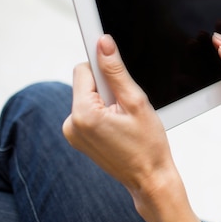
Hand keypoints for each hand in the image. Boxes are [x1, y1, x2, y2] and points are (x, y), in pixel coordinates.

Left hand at [62, 35, 203, 221]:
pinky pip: (89, 111)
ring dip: (107, 100)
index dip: (105, 68)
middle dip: (108, 87)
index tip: (119, 72)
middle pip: (86, 83)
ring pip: (88, 96)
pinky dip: (104, 111)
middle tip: (127, 105)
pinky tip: (120, 125)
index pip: (84, 69)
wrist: (149, 177)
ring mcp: (73, 133)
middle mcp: (71, 124)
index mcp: (83, 113)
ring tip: (125, 118)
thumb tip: (103, 43)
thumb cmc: (148, 144)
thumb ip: (116, 71)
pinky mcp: (78, 138)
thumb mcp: (136, 101)